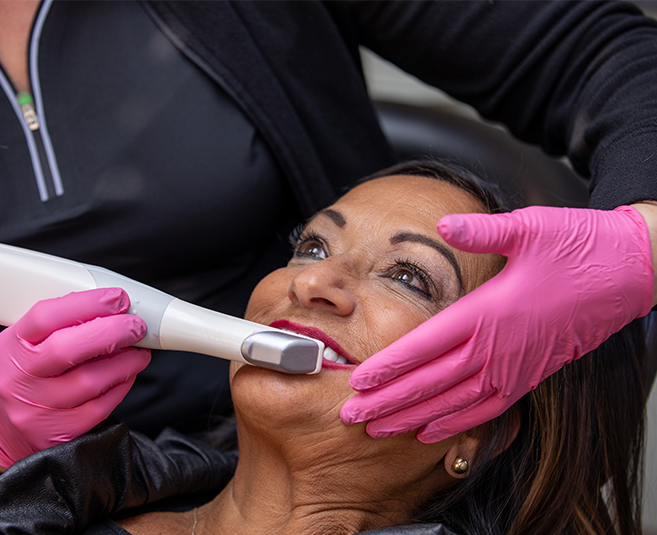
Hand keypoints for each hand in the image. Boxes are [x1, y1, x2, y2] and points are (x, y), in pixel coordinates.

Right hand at [0, 288, 150, 467]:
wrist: (0, 426)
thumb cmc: (24, 374)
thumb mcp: (25, 342)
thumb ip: (61, 323)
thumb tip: (111, 307)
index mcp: (11, 347)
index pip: (45, 317)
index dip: (86, 304)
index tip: (117, 298)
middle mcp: (20, 378)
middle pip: (68, 349)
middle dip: (112, 332)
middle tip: (135, 325)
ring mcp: (38, 409)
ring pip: (91, 381)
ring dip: (125, 362)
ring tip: (138, 351)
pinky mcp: (59, 433)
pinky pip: (100, 407)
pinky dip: (121, 386)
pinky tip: (126, 374)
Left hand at [340, 205, 652, 442]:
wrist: (629, 272)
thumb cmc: (579, 246)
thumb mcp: (529, 228)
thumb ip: (482, 230)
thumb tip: (444, 223)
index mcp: (490, 311)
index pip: (427, 346)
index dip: (390, 366)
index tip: (357, 381)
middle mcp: (499, 346)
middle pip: (432, 382)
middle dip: (388, 401)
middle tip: (351, 417)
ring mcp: (515, 366)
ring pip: (454, 402)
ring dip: (413, 418)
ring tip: (378, 430)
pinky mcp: (529, 375)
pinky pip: (488, 410)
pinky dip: (456, 424)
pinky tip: (429, 433)